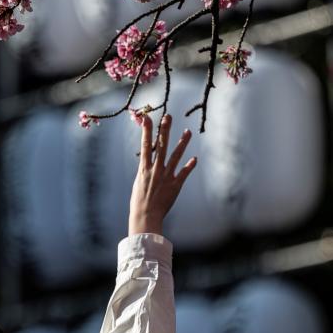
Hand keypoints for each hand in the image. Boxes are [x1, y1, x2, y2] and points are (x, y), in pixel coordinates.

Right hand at [129, 114, 196, 235]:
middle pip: (161, 146)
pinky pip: (184, 174)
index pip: (145, 145)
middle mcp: (155, 170)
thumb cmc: (139, 202)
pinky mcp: (175, 186)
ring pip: (175, 156)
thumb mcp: (138, 183)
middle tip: (168, 116)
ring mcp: (166, 177)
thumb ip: (145, 171)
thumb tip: (146, 162)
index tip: (147, 117)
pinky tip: (195, 158)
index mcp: (144, 169)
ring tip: (188, 132)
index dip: (146, 130)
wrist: (145, 217)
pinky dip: (189, 166)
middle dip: (164, 130)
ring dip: (182, 143)